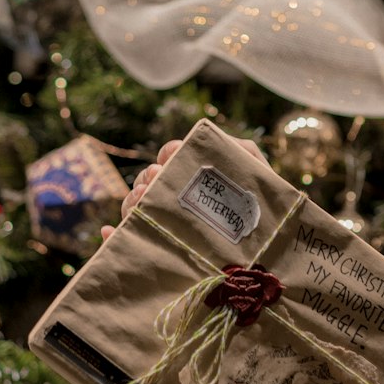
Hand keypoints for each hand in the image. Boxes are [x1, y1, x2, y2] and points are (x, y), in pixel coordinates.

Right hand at [101, 136, 263, 239]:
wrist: (273, 245)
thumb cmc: (265, 206)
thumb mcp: (256, 170)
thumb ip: (239, 147)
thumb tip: (206, 135)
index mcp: (193, 176)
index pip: (170, 158)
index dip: (167, 154)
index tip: (170, 158)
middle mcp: (177, 198)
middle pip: (148, 181)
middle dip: (147, 178)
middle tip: (155, 182)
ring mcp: (168, 223)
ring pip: (136, 206)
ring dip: (131, 200)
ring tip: (141, 202)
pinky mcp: (162, 248)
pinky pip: (128, 242)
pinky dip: (114, 236)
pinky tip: (110, 231)